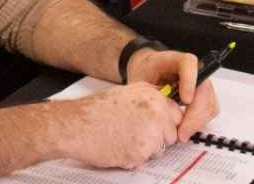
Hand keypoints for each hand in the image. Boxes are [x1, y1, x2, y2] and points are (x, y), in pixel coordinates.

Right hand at [57, 83, 181, 168]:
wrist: (76, 125)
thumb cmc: (95, 110)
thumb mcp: (127, 93)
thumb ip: (149, 99)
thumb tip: (162, 108)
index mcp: (154, 97)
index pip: (176, 114)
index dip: (165, 123)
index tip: (157, 127)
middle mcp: (156, 114)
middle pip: (171, 134)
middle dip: (158, 137)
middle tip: (136, 135)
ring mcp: (150, 135)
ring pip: (159, 149)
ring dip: (146, 148)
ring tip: (124, 139)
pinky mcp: (140, 153)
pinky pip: (144, 160)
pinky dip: (133, 158)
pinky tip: (118, 147)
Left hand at [125, 48, 221, 141]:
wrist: (147, 73)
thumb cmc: (144, 75)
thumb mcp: (139, 80)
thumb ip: (148, 93)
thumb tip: (159, 112)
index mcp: (175, 60)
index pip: (189, 63)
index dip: (190, 81)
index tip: (185, 100)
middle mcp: (193, 70)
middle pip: (204, 88)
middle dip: (195, 113)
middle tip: (181, 132)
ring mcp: (201, 83)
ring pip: (210, 102)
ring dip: (197, 122)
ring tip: (180, 134)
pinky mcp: (203, 97)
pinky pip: (209, 111)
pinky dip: (199, 123)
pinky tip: (185, 130)